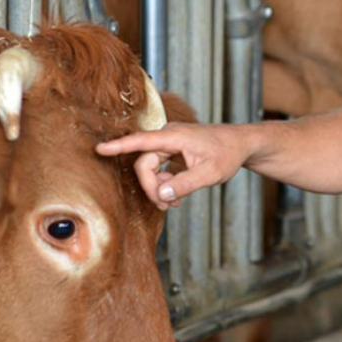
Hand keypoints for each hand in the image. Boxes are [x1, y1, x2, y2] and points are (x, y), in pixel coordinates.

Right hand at [95, 123, 249, 210]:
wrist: (241, 144)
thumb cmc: (228, 154)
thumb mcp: (210, 174)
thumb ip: (184, 184)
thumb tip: (161, 194)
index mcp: (175, 136)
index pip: (141, 141)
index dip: (119, 146)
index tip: (100, 149)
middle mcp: (168, 137)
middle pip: (144, 164)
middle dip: (151, 187)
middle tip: (166, 206)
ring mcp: (169, 143)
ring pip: (150, 168)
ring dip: (158, 187)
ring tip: (173, 203)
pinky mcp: (172, 151)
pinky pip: (158, 168)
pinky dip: (164, 183)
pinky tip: (175, 196)